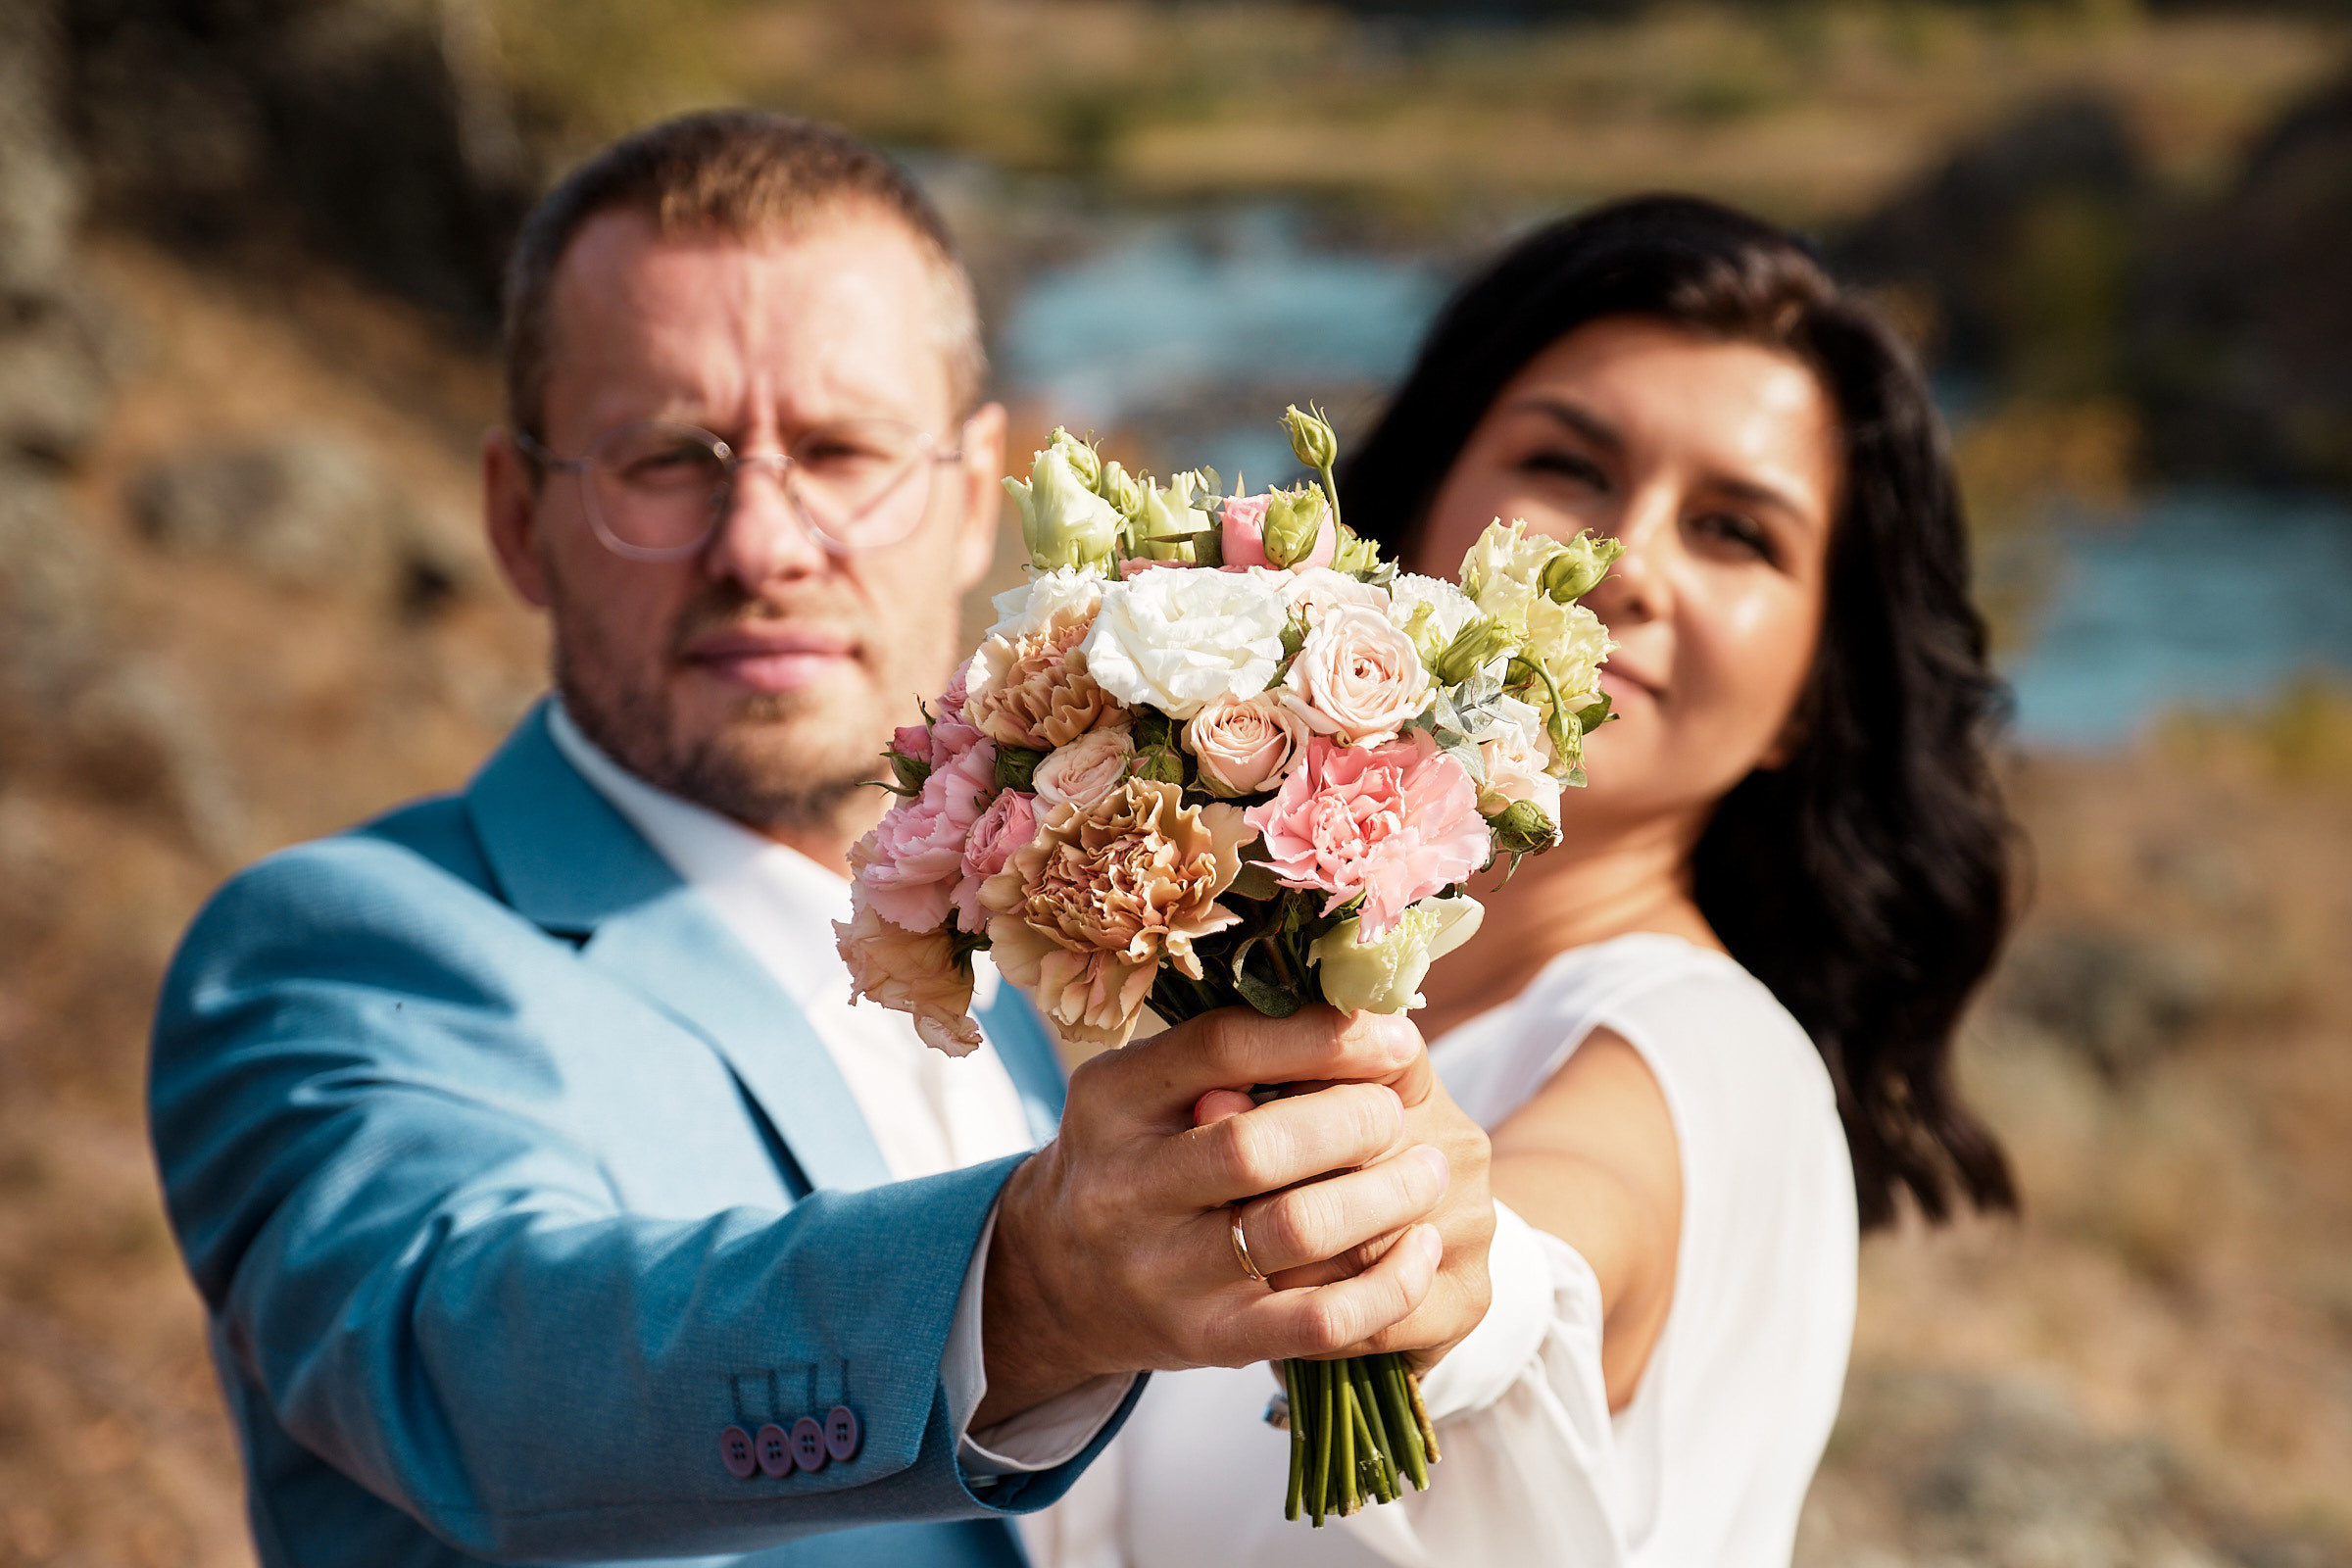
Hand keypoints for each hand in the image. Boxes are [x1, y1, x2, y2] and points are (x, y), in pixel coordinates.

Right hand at [977, 1007, 1471, 1425]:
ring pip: (1295, 1231)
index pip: (1222, 1049)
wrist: (1061, 1279)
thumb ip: (1233, 1055)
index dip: (1321, 1037)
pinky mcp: (1211, 1340)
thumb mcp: (1148, 1088)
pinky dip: (1388, 1284)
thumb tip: (1365, 1019)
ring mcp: (1164, 1274)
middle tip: (1397, 1114)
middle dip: (1354, 1120)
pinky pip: (1318, 1321)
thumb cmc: (1136, 1156)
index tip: (1393, 1038)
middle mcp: (1124, 1189)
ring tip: (1427, 1171)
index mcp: (1112, 1100)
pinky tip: (1420, 1247)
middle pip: (1258, 1146)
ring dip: (1385, 1195)